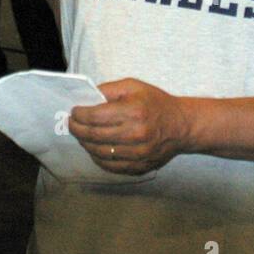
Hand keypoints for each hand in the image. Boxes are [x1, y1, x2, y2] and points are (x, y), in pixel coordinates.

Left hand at [69, 78, 191, 173]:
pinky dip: (97, 158)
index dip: (79, 115)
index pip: (95, 117)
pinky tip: (94, 148)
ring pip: (100, 153)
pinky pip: (111, 166)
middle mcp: (136, 135)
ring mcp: (138, 154)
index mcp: (133, 112)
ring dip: (85, 144)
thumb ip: (108, 90)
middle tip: (72, 124)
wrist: (181, 126)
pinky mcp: (139, 167)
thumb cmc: (156, 103)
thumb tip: (86, 99)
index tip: (74, 112)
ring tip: (81, 135)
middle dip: (77, 129)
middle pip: (94, 136)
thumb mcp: (133, 86)